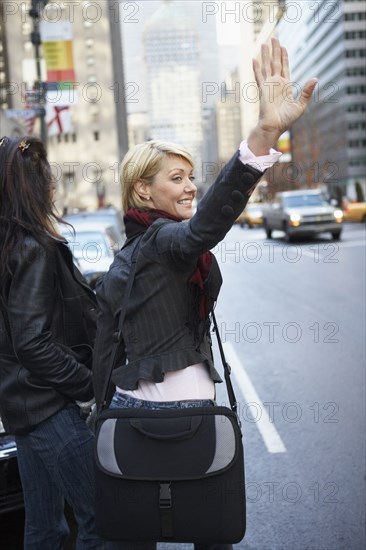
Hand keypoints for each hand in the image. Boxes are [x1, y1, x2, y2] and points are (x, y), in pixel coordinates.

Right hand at [248, 37, 317, 155]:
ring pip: (266, 66)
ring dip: (265, 55)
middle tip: (274, 38)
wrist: (275, 127)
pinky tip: (254, 59)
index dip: (283, 57)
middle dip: (274, 51)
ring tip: (264, 43)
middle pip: (275, 63)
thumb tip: (315, 79)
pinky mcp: (262, 90)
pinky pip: (258, 76)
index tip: (282, 46)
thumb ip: (306, 91)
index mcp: (285, 86)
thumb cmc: (287, 119)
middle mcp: (276, 84)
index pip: (284, 67)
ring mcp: (268, 86)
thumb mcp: (300, 105)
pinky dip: (256, 68)